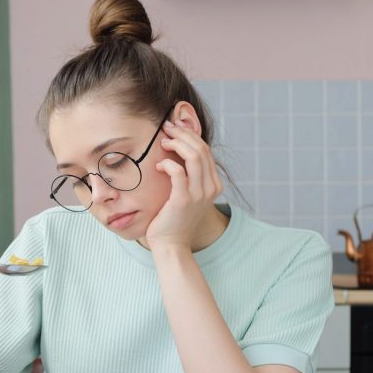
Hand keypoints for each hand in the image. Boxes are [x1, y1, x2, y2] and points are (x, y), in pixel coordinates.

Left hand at [146, 119, 222, 248]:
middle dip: (183, 134)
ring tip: (162, 141)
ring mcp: (199, 194)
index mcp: (214, 185)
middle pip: (201, 149)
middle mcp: (210, 188)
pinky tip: (158, 165)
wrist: (171, 245)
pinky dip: (168, 164)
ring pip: (193, 156)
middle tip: (167, 127)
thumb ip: (188, 177)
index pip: (206, 151)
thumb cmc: (172, 219)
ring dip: (176, 144)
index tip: (175, 128)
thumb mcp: (185, 194)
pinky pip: (178, 172)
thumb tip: (178, 153)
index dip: (190, 135)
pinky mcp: (183, 200)